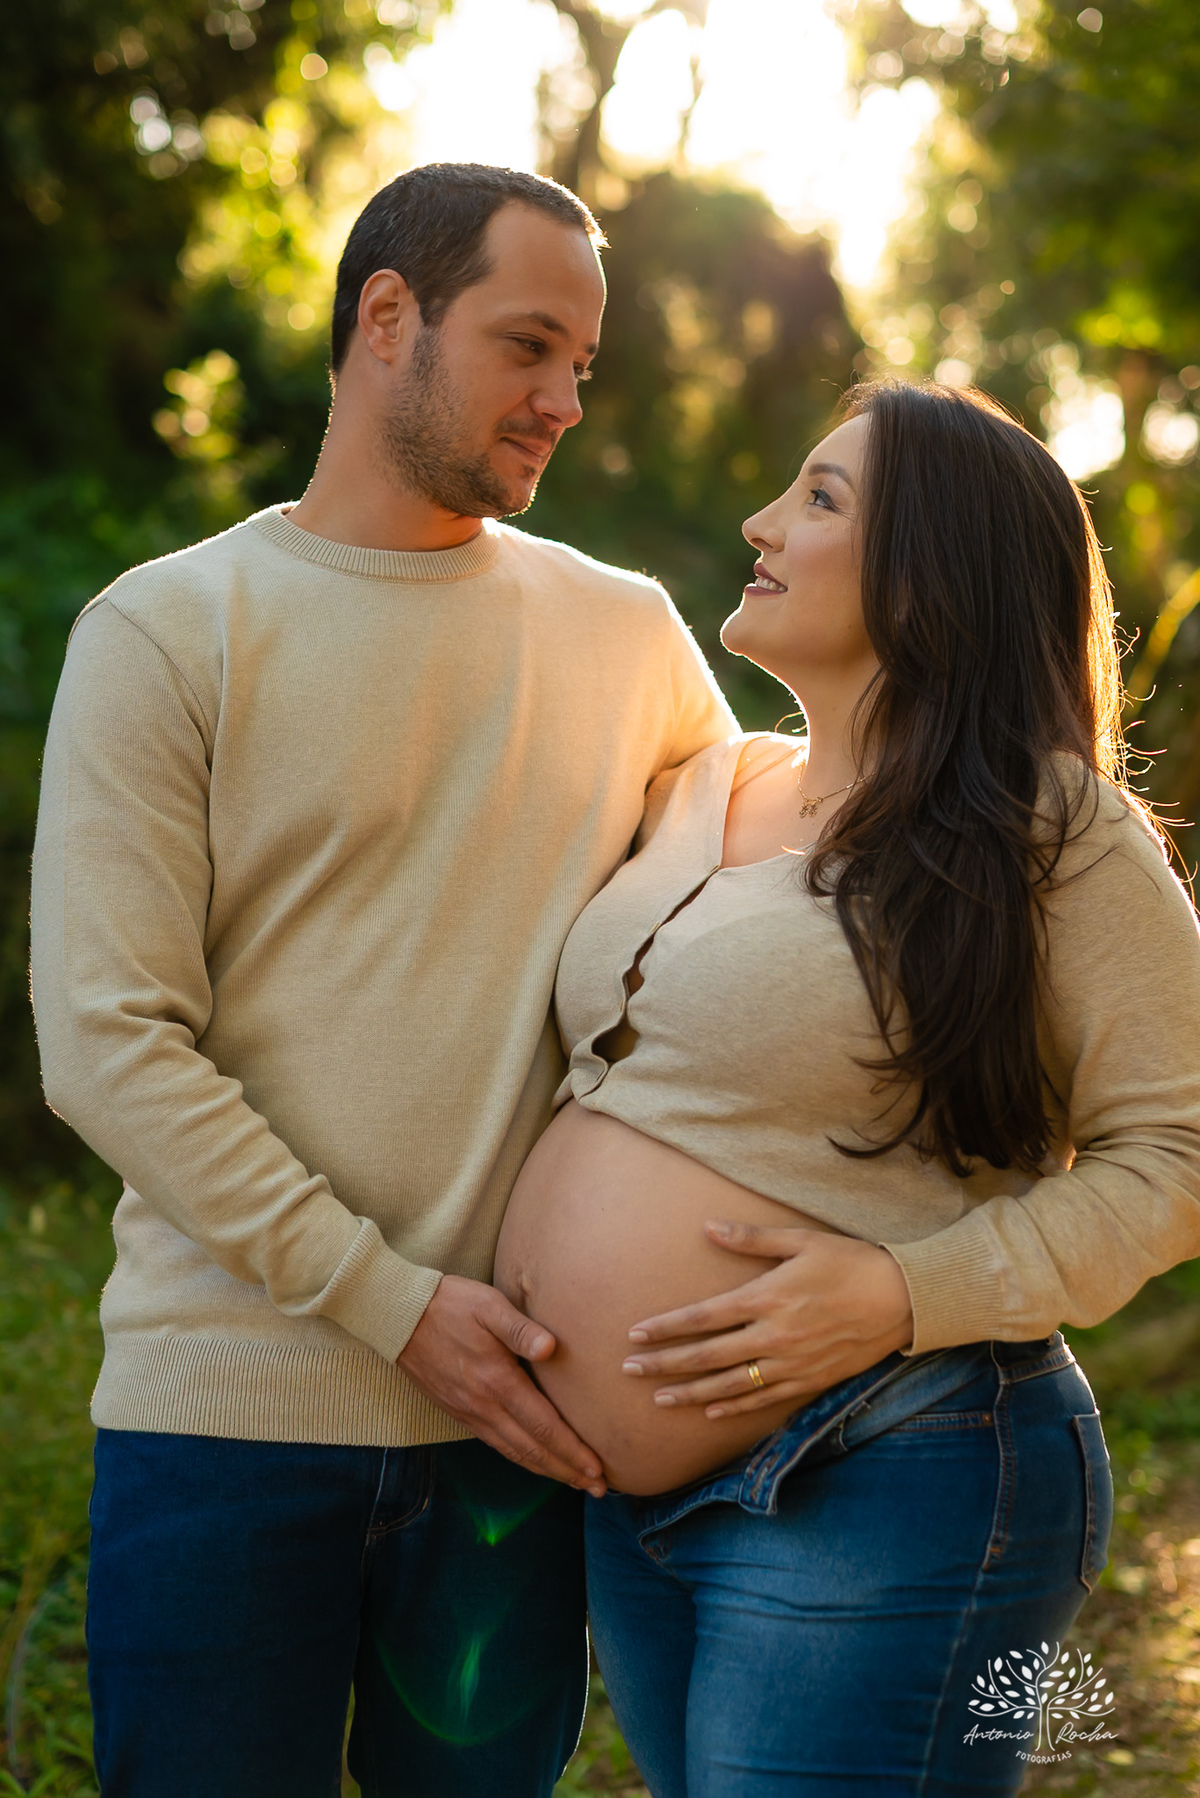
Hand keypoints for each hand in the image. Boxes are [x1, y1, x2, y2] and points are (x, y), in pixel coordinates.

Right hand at [398, 1275, 606, 1494]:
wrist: (400, 1315)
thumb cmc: (450, 1304)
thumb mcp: (488, 1305)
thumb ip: (521, 1329)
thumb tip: (551, 1348)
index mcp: (497, 1380)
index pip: (543, 1425)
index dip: (572, 1450)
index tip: (597, 1468)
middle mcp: (484, 1405)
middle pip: (532, 1449)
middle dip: (567, 1471)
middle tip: (598, 1488)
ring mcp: (468, 1412)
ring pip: (514, 1452)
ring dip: (546, 1470)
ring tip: (573, 1481)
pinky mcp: (457, 1412)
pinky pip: (495, 1444)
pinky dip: (520, 1458)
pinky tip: (533, 1460)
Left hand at [621, 1224, 913, 1418]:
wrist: (903, 1299)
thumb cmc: (850, 1261)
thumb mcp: (800, 1240)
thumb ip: (750, 1238)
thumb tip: (707, 1227)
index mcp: (767, 1297)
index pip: (703, 1317)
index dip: (666, 1328)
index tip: (635, 1333)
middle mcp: (774, 1336)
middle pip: (708, 1356)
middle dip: (665, 1363)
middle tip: (628, 1370)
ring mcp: (791, 1363)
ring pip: (730, 1384)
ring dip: (690, 1392)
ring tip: (658, 1399)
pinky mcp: (809, 1380)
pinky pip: (764, 1399)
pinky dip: (734, 1407)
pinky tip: (711, 1410)